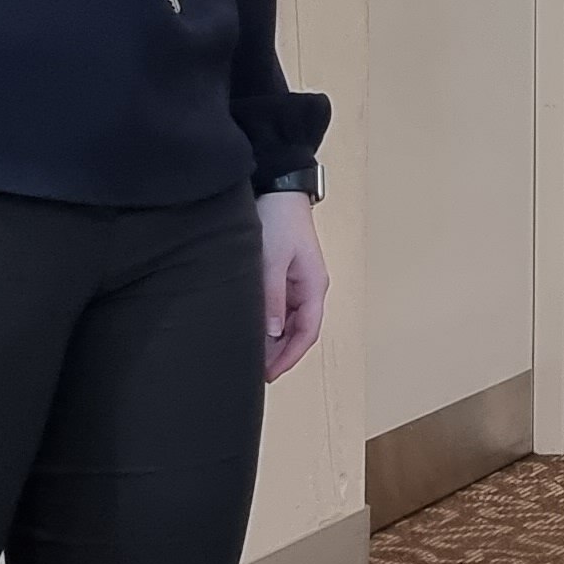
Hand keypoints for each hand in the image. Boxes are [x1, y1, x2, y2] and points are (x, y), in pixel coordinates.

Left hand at [258, 191, 327, 379]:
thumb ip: (272, 298)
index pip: (307, 332)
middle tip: (255, 371)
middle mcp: (308, 288)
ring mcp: (296, 282)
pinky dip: (267, 323)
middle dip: (280, 353)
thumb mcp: (272, 261)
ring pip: (288, 322)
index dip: (290, 357)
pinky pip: (278, 308)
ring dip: (273, 339)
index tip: (270, 374)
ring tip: (250, 354)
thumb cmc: (279, 221)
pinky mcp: (282, 275)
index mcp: (313, 287)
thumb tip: (273, 332)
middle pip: (298, 331)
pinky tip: (252, 329)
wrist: (278, 190)